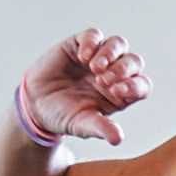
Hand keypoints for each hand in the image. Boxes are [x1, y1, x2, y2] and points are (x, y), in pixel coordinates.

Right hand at [23, 26, 153, 145]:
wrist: (36, 103)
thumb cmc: (64, 116)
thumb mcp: (82, 125)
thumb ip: (100, 128)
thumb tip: (117, 139)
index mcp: (121, 93)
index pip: (140, 85)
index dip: (135, 86)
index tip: (118, 91)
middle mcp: (114, 73)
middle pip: (133, 62)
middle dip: (123, 68)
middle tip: (105, 80)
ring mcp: (99, 56)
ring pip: (118, 44)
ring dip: (111, 53)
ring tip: (95, 67)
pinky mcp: (81, 44)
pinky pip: (94, 36)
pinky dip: (92, 43)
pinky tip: (82, 57)